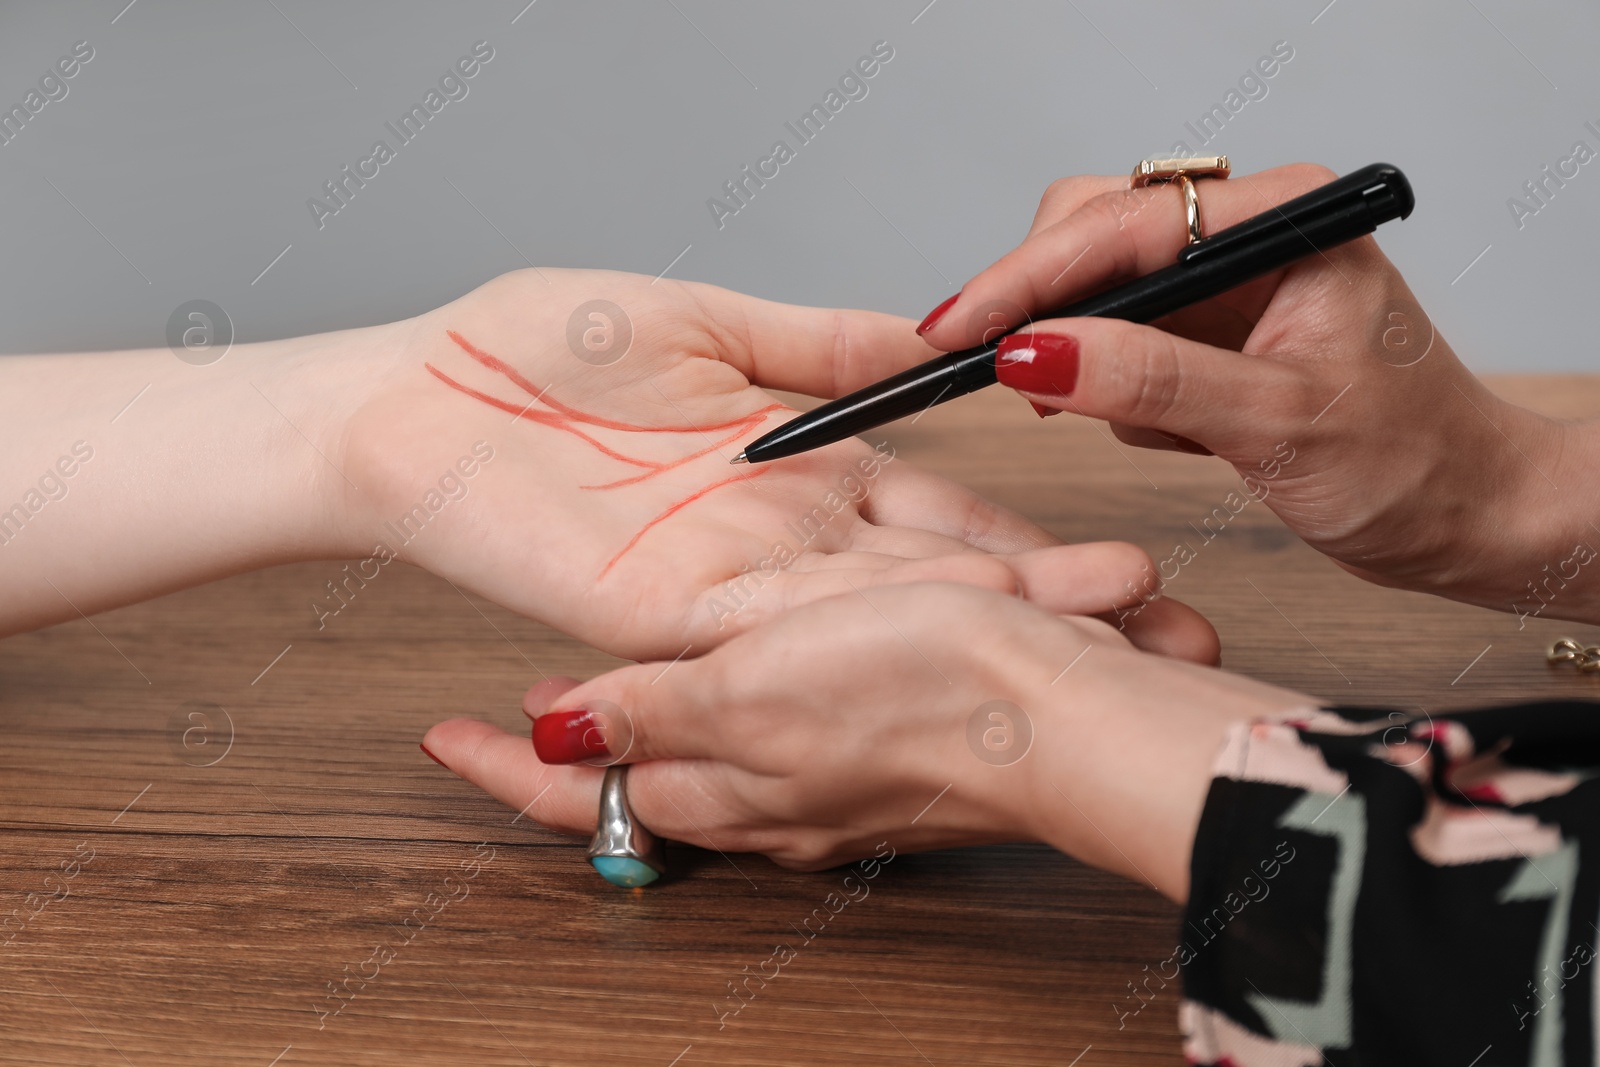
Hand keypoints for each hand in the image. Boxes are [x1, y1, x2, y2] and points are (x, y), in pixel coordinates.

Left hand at [340, 268, 1218, 657]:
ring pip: (868, 620)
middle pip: (925, 588)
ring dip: (973, 634)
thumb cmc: (532, 355)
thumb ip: (818, 343)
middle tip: (1150, 633)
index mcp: (798, 476)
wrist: (413, 399)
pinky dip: (859, 633)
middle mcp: (776, 545)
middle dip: (1036, 613)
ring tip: (1088, 636)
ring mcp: (722, 588)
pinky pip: (771, 630)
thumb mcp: (710, 324)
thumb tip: (921, 338)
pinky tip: (953, 633)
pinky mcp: (657, 614)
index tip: (1117, 565)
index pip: (938, 519)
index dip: (1028, 545)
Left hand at [422, 582, 1305, 898]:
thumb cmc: (926, 698)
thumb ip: (654, 715)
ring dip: (655, 710)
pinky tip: (748, 645)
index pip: (578, 790)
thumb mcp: (758, 694)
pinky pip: (784, 718)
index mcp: (721, 777)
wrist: (1076, 715)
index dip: (503, 765)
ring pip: (707, 745)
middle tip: (522, 701)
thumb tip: (550, 739)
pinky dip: (742, 685)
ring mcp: (818, 769)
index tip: (443, 734)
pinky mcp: (875, 736)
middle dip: (580, 744)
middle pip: (636, 775)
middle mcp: (761, 787)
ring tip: (607, 669)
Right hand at [915, 164, 1599, 622]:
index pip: (1122, 224)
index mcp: (1284, 222)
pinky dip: (1110, 389)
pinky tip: (1161, 432)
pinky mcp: (1214, 336)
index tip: (957, 330)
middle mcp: (1251, 236)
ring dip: (1079, 357)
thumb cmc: (1412, 466)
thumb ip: (1150, 381)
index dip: (1027, 277)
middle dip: (1044, 308)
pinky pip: (1122, 341)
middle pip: (1095, 235)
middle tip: (999, 374)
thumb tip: (1033, 354)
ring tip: (1102, 416)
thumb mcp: (1273, 423)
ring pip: (1098, 291)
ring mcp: (1229, 285)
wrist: (1464, 518)